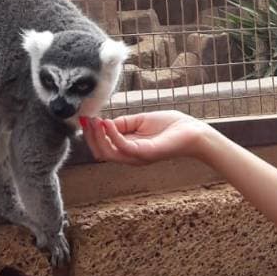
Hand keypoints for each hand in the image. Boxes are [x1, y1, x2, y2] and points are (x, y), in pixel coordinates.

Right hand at [80, 110, 212, 164]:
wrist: (192, 131)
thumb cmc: (170, 125)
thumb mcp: (140, 121)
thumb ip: (122, 123)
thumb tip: (103, 123)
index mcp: (128, 149)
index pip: (103, 147)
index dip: (92, 134)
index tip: (85, 118)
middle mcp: (130, 156)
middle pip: (101, 153)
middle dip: (90, 136)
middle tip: (85, 120)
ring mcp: (137, 157)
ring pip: (107, 153)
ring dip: (97, 136)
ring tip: (93, 121)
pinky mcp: (145, 153)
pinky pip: (122, 146)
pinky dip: (112, 134)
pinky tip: (107, 123)